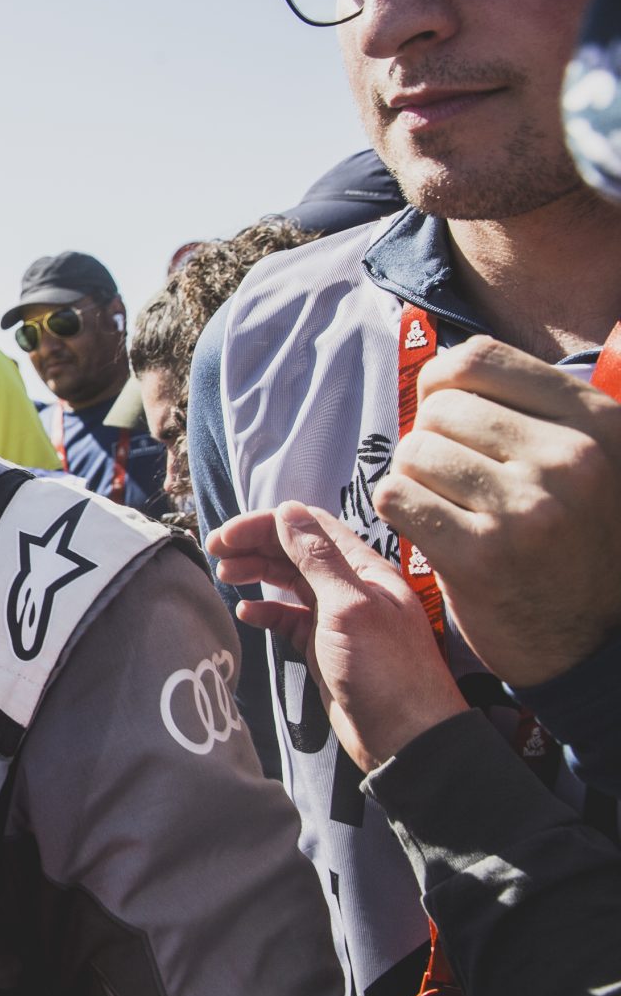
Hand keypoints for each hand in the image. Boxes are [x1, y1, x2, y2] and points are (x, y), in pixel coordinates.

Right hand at [208, 502, 466, 771]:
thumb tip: (288, 510)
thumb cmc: (383, 670)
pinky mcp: (324, 645)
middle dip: (255, 545)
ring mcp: (336, 617)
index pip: (310, 526)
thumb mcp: (348, 606)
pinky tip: (246, 613)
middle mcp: (350, 586)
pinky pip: (289, 618)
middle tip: (216, 551)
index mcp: (364, 568)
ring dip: (257, 572)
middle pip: (295, 550)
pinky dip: (266, 611)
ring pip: (289, 581)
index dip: (266, 523)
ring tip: (225, 574)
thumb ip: (316, 558)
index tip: (228, 535)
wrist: (404, 738)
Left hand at [376, 336, 620, 687]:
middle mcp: (569, 459)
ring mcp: (527, 508)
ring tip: (449, 504)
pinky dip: (400, 509)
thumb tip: (440, 369)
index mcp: (598, 421)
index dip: (442, 380)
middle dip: (431, 437)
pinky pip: (396, 497)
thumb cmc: (574, 537)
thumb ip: (529, 406)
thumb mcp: (587, 457)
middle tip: (456, 477)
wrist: (590, 638)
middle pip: (439, 407)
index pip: (478, 357)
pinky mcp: (481, 555)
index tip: (444, 409)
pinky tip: (432, 528)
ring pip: (413, 452)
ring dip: (414, 477)